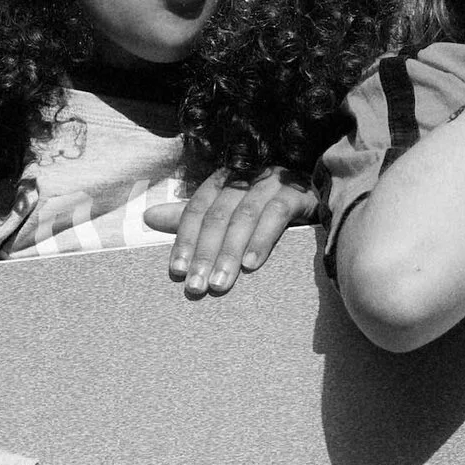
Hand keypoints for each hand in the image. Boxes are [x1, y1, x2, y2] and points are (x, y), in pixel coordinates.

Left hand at [149, 170, 317, 296]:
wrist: (317, 197)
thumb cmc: (265, 209)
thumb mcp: (226, 212)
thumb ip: (189, 216)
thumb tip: (147, 217)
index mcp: (225, 180)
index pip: (197, 209)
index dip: (185, 239)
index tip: (176, 271)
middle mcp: (246, 176)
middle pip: (218, 215)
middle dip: (205, 253)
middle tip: (196, 287)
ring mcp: (273, 182)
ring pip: (244, 217)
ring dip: (230, 253)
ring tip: (220, 284)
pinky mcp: (298, 193)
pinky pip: (277, 214)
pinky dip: (262, 240)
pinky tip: (251, 265)